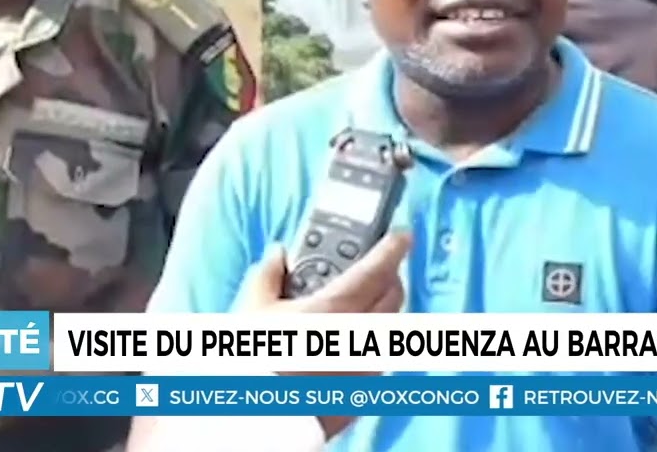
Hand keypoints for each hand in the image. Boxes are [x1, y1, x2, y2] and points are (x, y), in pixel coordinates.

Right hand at [237, 231, 410, 441]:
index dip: (394, 247)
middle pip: (393, 296)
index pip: (379, 269)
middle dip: (389, 276)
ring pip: (389, 327)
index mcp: (337, 309)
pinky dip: (373, 341)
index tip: (403, 235)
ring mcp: (366, 367)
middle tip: (379, 267)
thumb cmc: (254, 363)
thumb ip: (268, 274)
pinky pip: (379, 357)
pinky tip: (353, 341)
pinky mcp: (363, 391)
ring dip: (382, 309)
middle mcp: (360, 337)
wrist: (258, 419)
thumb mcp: (253, 310)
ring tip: (363, 302)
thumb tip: (277, 255)